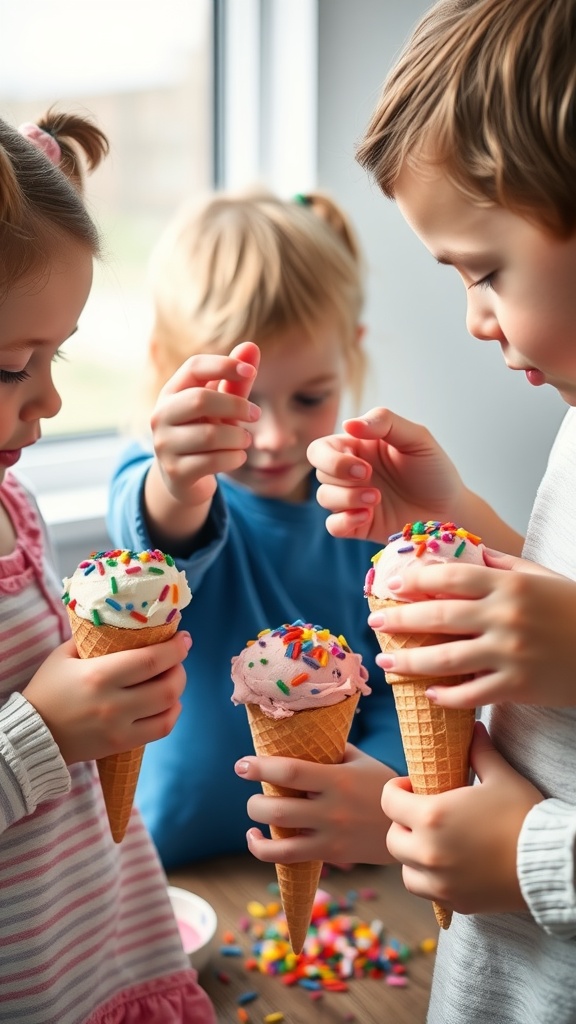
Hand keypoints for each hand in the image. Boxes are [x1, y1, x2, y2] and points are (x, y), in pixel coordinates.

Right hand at [23, 632, 191, 763]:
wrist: (34, 734)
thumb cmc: (48, 690)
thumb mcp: (64, 655)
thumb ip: (93, 639)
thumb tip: (123, 624)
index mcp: (99, 675)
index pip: (151, 660)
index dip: (175, 648)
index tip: (184, 638)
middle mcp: (114, 703)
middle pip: (167, 686)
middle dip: (180, 668)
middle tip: (177, 658)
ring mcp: (120, 727)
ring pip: (169, 709)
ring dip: (178, 690)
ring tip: (172, 678)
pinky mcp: (122, 744)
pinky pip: (161, 729)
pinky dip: (172, 714)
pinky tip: (168, 703)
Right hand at [149, 341, 260, 509]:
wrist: (184, 478)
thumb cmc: (205, 431)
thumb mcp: (221, 407)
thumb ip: (236, 381)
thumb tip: (252, 346)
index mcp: (171, 392)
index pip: (194, 367)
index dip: (224, 365)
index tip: (251, 372)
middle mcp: (161, 415)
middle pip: (201, 399)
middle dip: (236, 405)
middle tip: (256, 414)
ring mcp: (164, 445)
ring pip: (210, 435)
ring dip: (238, 437)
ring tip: (245, 440)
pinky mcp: (175, 472)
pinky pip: (213, 461)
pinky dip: (234, 458)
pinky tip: (237, 456)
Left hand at [235, 745, 396, 865]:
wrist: (409, 825)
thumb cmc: (381, 785)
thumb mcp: (360, 761)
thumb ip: (330, 750)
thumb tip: (298, 735)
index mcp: (337, 779)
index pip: (290, 771)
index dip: (260, 767)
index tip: (241, 764)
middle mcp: (331, 809)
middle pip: (278, 809)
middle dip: (254, 800)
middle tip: (249, 784)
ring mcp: (330, 835)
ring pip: (280, 836)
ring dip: (257, 823)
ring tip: (254, 812)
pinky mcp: (330, 854)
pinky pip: (288, 857)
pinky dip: (263, 850)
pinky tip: (256, 838)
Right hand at [307, 407, 464, 542]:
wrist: (452, 509)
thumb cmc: (434, 470)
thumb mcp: (417, 438)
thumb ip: (385, 423)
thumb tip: (348, 424)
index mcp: (358, 448)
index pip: (322, 449)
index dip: (331, 457)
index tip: (364, 465)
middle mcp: (351, 473)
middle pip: (319, 472)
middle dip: (339, 475)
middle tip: (368, 477)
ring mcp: (353, 500)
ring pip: (324, 497)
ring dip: (346, 498)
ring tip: (376, 500)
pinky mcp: (359, 525)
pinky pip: (333, 525)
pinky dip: (344, 521)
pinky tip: (367, 517)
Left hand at [369, 548, 575, 706]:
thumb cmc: (574, 610)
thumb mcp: (541, 577)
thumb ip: (502, 564)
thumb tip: (467, 549)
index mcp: (509, 584)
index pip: (450, 576)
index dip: (416, 580)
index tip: (393, 586)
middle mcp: (506, 616)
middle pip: (439, 615)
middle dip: (400, 620)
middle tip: (375, 625)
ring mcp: (510, 653)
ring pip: (446, 658)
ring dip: (410, 661)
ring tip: (388, 661)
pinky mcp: (518, 687)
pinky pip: (471, 694)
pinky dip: (446, 696)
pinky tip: (428, 693)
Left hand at [383, 723, 543, 914]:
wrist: (550, 861)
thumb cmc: (524, 815)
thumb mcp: (501, 776)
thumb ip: (480, 751)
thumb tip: (474, 728)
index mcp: (432, 816)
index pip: (389, 801)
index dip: (397, 790)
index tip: (412, 787)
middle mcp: (428, 852)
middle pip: (392, 838)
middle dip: (402, 824)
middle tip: (421, 815)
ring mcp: (440, 881)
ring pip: (405, 869)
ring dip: (411, 855)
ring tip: (430, 843)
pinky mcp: (455, 902)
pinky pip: (426, 891)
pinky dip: (428, 879)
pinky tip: (445, 865)